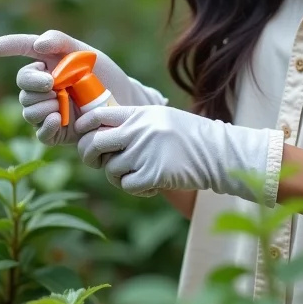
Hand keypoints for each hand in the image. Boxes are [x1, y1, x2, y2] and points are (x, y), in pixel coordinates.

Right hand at [0, 30, 167, 145]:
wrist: (125, 102)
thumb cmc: (105, 75)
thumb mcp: (87, 54)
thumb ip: (62, 42)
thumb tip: (38, 45)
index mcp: (49, 63)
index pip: (23, 50)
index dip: (7, 47)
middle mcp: (44, 87)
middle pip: (23, 85)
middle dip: (34, 83)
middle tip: (52, 83)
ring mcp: (48, 110)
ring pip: (28, 110)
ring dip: (42, 105)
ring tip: (63, 102)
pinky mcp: (57, 132)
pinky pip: (40, 133)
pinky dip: (47, 125)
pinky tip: (58, 118)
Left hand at [74, 105, 284, 205]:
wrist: (218, 152)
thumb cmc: (189, 136)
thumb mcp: (161, 119)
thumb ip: (134, 123)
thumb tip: (100, 132)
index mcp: (141, 114)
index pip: (98, 115)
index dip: (84, 127)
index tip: (84, 136)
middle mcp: (140, 130)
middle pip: (94, 144)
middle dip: (89, 156)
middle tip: (98, 162)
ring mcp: (146, 152)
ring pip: (111, 169)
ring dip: (121, 176)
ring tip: (141, 173)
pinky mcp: (153, 174)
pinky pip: (128, 186)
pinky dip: (137, 189)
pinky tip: (152, 185)